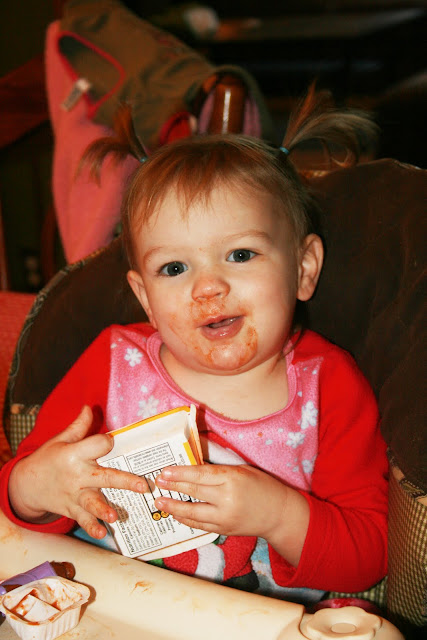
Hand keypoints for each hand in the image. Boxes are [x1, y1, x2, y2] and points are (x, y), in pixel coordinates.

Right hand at [8, 406, 147, 538]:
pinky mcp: (72, 509)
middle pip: (104, 478)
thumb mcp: (61, 440)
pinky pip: (83, 519)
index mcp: (74, 454)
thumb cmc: (48, 459)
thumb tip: (89, 407)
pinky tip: (102, 533)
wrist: (27, 484)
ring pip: (93, 502)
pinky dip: (91, 527)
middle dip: (125, 482)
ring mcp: (75, 495)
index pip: (98, 446)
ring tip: (114, 516)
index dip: (106, 442)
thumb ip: (78, 426)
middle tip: (143, 486)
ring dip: (104, 509)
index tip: (110, 442)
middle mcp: (77, 475)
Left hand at [155, 464, 309, 565]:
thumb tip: (193, 466)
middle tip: (157, 481)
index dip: (180, 473)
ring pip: (193, 512)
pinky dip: (186, 519)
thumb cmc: (262, 486)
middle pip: (194, 492)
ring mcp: (224, 517)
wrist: (279, 514)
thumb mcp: (242, 470)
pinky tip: (175, 513)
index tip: (165, 471)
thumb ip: (218, 470)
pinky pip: (199, 525)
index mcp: (232, 479)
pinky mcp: (224, 530)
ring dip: (173, 506)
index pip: (200, 475)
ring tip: (159, 501)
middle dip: (173, 486)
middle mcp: (227, 499)